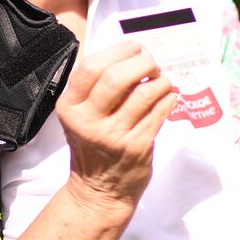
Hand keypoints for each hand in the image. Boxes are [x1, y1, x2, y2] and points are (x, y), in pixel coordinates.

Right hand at [57, 41, 177, 212]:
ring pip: (144, 92)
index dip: (118, 51)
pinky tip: (167, 96)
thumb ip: (96, 87)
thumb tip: (131, 54)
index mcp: (70, 107)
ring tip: (161, 80)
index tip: (133, 48)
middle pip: (117, 77)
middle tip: (151, 62)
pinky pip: (159, 111)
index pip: (90, 67)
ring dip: (160, 80)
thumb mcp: (81, 115)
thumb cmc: (93, 145)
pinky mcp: (137, 147)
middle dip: (142, 62)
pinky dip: (168, 97)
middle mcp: (88, 121)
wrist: (99, 191)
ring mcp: (113, 136)